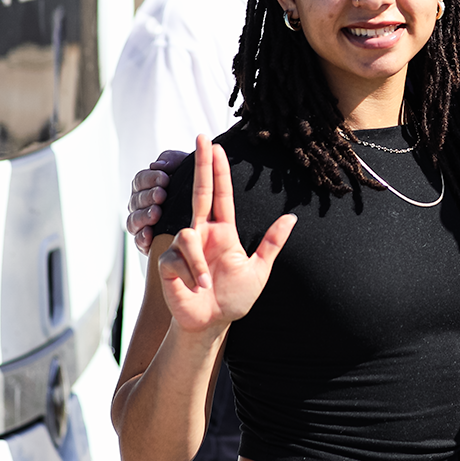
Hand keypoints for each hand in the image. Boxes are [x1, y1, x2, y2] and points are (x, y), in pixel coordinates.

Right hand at [126, 149, 187, 252]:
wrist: (211, 214)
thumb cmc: (194, 187)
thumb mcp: (186, 168)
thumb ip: (172, 160)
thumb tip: (157, 165)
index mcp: (148, 186)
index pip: (140, 181)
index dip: (150, 179)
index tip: (164, 178)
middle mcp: (142, 205)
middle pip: (136, 199)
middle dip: (148, 196)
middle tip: (161, 195)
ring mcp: (144, 224)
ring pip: (134, 220)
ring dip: (143, 215)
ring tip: (156, 213)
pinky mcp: (148, 242)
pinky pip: (139, 241)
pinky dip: (142, 236)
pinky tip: (150, 233)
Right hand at [156, 136, 294, 334]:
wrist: (210, 323)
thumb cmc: (233, 299)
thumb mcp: (259, 270)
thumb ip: (272, 243)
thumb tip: (292, 217)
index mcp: (222, 232)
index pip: (220, 194)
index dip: (217, 170)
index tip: (215, 145)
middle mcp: (201, 233)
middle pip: (199, 191)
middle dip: (200, 164)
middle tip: (201, 137)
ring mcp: (183, 246)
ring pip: (188, 236)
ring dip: (200, 265)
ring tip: (206, 285)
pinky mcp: (168, 261)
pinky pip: (179, 257)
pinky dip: (192, 274)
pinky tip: (193, 287)